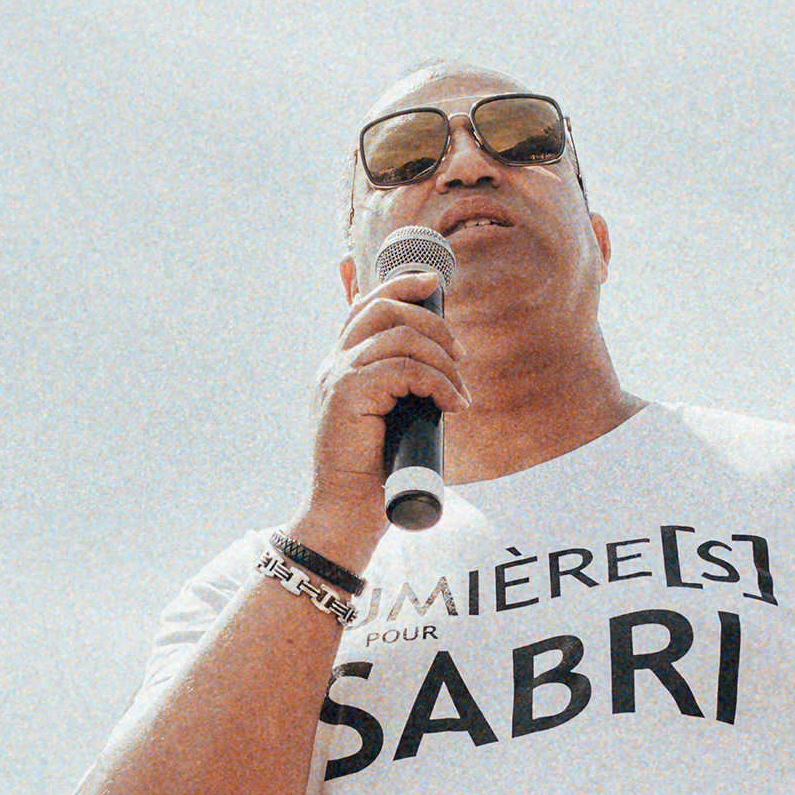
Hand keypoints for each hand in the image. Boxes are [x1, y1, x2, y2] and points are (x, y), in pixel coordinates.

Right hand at [300, 265, 462, 557]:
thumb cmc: (372, 474)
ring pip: (400, 338)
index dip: (400, 284)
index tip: (434, 282)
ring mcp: (338, 377)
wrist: (345, 513)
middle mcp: (334, 364)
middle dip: (431, 320)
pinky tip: (452, 404)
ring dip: (441, 360)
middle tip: (460, 353)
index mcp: (340, 366)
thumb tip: (442, 370)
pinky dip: (438, 383)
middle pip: (383, 308)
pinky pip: (404, 370)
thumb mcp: (390, 421)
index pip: (365, 306)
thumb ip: (403, 391)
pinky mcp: (347, 395)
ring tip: (458, 390)